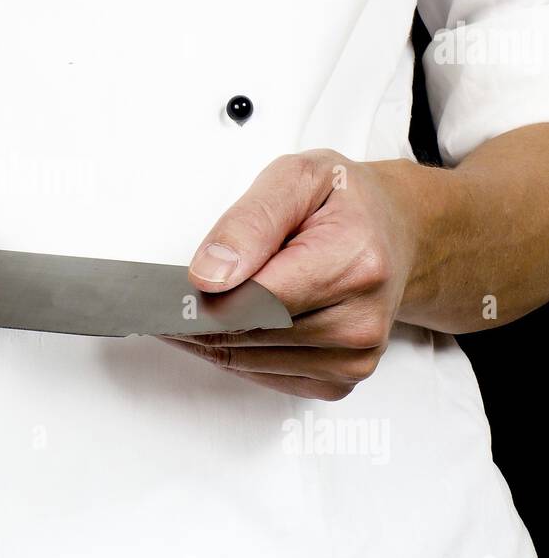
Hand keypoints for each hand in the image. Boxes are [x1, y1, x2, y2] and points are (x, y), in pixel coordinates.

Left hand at [162, 150, 428, 400]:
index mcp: (355, 262)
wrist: (395, 233)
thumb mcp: (297, 177)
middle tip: (163, 299)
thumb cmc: (344, 203)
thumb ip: (250, 221)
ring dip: (211, 339)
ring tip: (190, 308)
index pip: (256, 299)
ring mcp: (355, 357)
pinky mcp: (341, 379)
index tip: (163, 294)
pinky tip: (228, 324)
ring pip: (249, 360)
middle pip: (249, 334)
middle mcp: (361, 320)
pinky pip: (265, 375)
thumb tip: (209, 275)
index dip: (203, 299)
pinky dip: (237, 352)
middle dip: (199, 318)